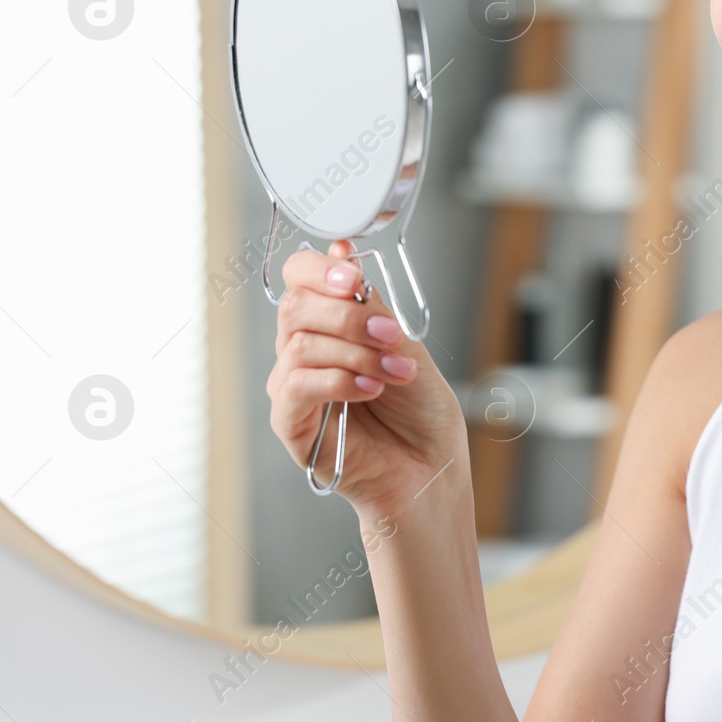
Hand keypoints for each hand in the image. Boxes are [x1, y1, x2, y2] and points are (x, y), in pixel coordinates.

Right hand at [266, 239, 468, 517]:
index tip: (353, 275)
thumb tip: (343, 254)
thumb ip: (371, 305)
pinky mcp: (291, 423)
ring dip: (357, 353)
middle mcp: (303, 351)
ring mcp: (293, 387)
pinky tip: (370, 389)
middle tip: (392, 336)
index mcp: (329, 325)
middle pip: (296, 308)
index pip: (298, 278)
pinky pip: (298, 386)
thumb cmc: (420, 411)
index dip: (318, 269)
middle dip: (349, 316)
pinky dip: (339, 380)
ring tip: (396, 372)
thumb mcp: (403, 344)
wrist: (430, 467)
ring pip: (300, 346)